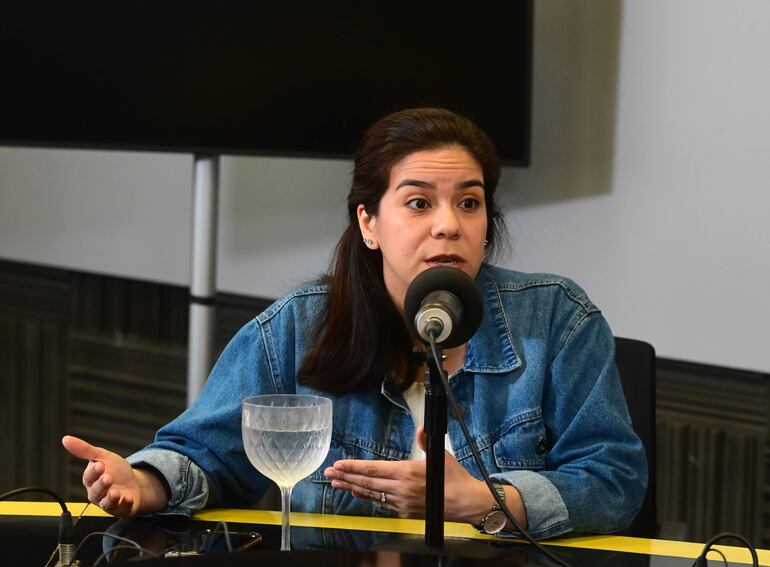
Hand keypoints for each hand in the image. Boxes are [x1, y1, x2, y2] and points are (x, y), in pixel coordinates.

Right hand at [61, 435, 167, 517]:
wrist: (134, 483)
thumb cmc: (115, 471)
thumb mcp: (103, 456)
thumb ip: (85, 450)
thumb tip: (65, 439)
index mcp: (92, 480)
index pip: (89, 477)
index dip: (93, 472)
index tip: (99, 465)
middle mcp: (98, 493)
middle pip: (96, 492)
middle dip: (101, 485)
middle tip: (108, 478)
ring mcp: (109, 502)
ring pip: (106, 503)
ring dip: (111, 498)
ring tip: (115, 492)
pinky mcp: (122, 508)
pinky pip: (122, 508)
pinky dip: (125, 504)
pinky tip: (128, 499)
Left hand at [323, 426, 491, 522]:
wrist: (465, 503)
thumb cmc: (454, 477)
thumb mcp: (439, 455)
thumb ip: (425, 441)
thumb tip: (421, 427)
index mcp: (406, 472)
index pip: (372, 469)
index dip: (353, 467)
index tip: (338, 465)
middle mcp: (400, 489)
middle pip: (366, 482)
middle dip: (345, 477)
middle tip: (329, 474)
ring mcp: (401, 502)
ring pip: (371, 494)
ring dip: (353, 487)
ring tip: (337, 484)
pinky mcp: (405, 512)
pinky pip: (382, 503)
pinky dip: (368, 496)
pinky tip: (359, 492)